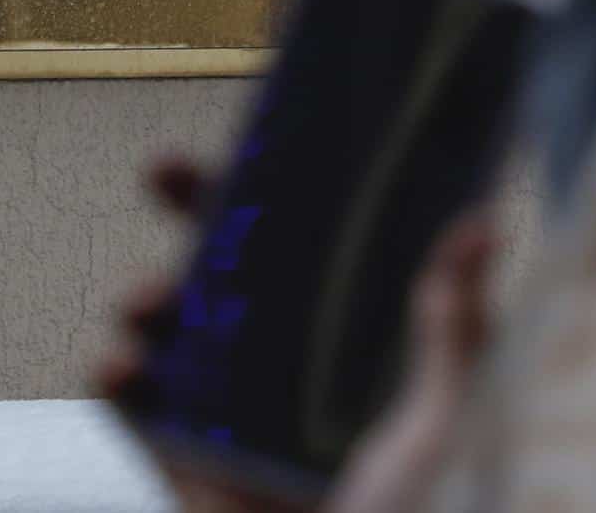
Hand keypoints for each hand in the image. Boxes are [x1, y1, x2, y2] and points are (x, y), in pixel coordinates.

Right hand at [96, 155, 496, 512]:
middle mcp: (290, 372)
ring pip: (174, 334)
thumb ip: (455, 337)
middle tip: (171, 171)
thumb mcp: (450, 428)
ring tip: (146, 301)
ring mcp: (234, 420)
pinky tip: (119, 365)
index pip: (315, 246)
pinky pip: (138, 417)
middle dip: (194, 215)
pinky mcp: (192, 471)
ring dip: (146, 302)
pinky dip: (117, 384)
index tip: (256, 123)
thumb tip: (478, 229)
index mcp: (357, 346)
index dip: (285, 185)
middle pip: (233, 269)